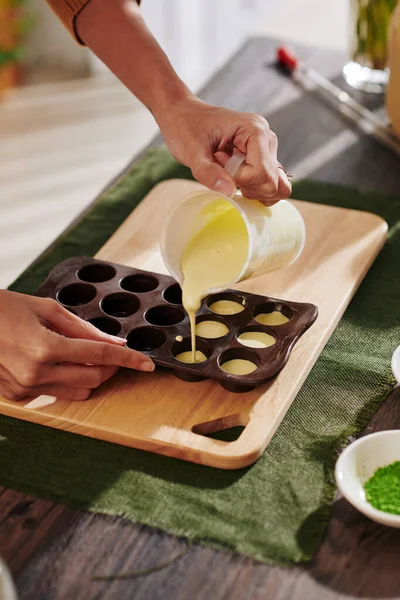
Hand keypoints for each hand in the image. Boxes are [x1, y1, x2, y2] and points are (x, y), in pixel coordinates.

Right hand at [0, 291, 153, 401]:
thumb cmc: (3, 308)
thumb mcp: (45, 308)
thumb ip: (82, 328)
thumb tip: (113, 342)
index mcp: (45, 347)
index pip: (100, 356)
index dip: (129, 360)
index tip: (147, 363)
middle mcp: (36, 373)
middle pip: (94, 379)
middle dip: (112, 368)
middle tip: (116, 354)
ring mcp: (25, 388)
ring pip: (78, 393)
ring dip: (91, 377)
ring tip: (84, 357)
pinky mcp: (16, 396)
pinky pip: (54, 394)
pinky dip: (65, 381)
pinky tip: (57, 364)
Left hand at [155, 97, 291, 204]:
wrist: (182, 116)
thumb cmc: (186, 127)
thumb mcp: (191, 151)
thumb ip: (208, 172)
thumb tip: (229, 191)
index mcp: (255, 130)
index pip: (262, 171)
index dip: (240, 180)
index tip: (218, 165)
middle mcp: (266, 139)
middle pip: (272, 182)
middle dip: (247, 186)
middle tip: (223, 170)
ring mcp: (266, 151)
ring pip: (275, 186)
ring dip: (251, 189)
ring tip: (228, 173)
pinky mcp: (261, 160)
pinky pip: (268, 184)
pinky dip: (252, 189)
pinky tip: (233, 177)